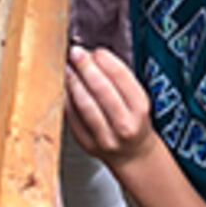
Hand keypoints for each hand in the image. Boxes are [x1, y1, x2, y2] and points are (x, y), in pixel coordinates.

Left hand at [63, 45, 159, 171]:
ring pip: (85, 105)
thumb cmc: (134, 123)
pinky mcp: (87, 144)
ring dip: (73, 82)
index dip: (106, 60)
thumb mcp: (137, 100)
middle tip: (76, 53)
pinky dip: (67, 100)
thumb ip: (120, 79)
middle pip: (102, 90)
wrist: (132, 155)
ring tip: (67, 68)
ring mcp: (105, 137)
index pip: (122, 78)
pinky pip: (73, 118)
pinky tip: (65, 88)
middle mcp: (124, 125)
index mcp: (140, 109)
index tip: (95, 51)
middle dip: (86, 67)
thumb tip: (93, 56)